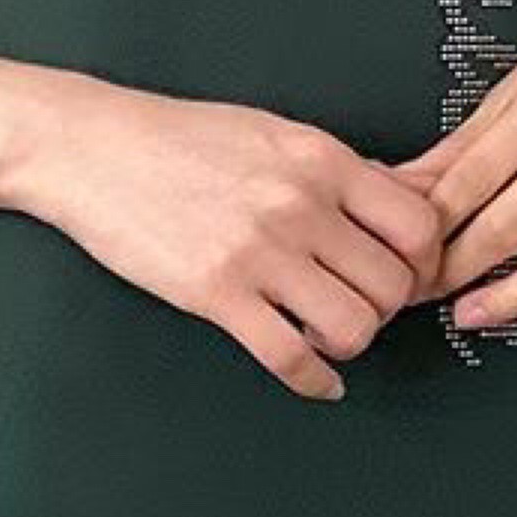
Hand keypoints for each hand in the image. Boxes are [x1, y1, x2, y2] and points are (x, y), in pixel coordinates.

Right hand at [11, 79, 444, 400]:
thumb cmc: (178, 139)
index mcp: (321, 160)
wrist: (93, 148)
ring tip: (326, 332)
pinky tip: (316, 379)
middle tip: (359, 304)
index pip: (418, 225)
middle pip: (393, 285)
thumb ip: (338, 173)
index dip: (423, 262)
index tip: (405, 273)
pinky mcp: (216, 294)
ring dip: (349, 342)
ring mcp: (259, 253)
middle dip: (385, 307)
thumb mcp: (275, 134)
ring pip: (353, 327)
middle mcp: (300, 205)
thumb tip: (400, 203)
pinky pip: (289, 358)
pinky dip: (314, 381)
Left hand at [390, 0, 516, 339]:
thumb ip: (460, 147)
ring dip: (512, 299)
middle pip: (509, 228)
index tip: (401, 252)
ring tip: (473, 313)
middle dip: (455, 271)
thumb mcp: (511, 90)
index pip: (470, 183)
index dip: (428, 228)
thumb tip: (403, 189)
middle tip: (421, 291)